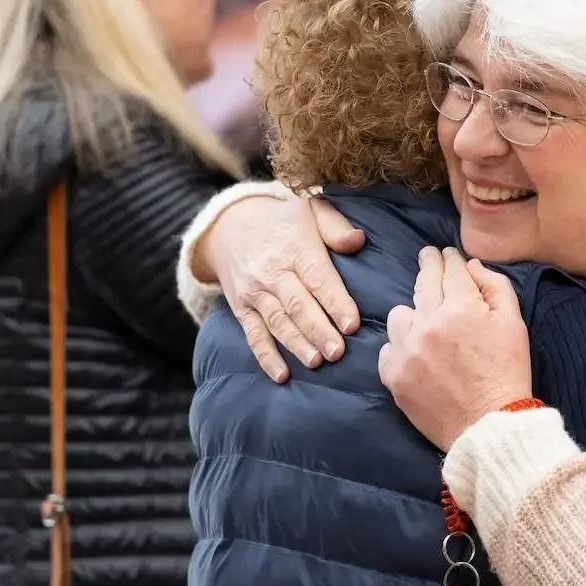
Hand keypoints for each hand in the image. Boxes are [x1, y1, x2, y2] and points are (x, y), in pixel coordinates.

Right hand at [199, 192, 365, 380]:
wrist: (228, 227)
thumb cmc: (282, 221)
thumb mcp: (310, 210)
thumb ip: (335, 227)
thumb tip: (358, 241)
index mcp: (296, 248)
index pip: (318, 278)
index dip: (335, 302)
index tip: (352, 325)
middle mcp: (273, 273)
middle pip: (298, 305)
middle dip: (318, 330)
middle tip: (338, 352)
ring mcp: (255, 293)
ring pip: (278, 323)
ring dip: (297, 345)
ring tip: (316, 362)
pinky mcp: (242, 309)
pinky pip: (253, 336)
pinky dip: (266, 357)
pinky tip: (281, 375)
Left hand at [379, 247, 531, 452]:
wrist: (489, 426)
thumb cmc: (507, 374)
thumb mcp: (514, 324)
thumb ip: (494, 286)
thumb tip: (471, 266)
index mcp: (461, 307)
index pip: (451, 269)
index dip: (450, 258)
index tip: (447, 255)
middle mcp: (428, 323)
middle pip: (423, 281)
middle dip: (428, 265)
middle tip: (429, 258)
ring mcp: (407, 349)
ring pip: (400, 313)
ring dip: (414, 313)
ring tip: (426, 322)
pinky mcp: (393, 375)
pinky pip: (389, 347)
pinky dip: (401, 347)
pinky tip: (417, 353)